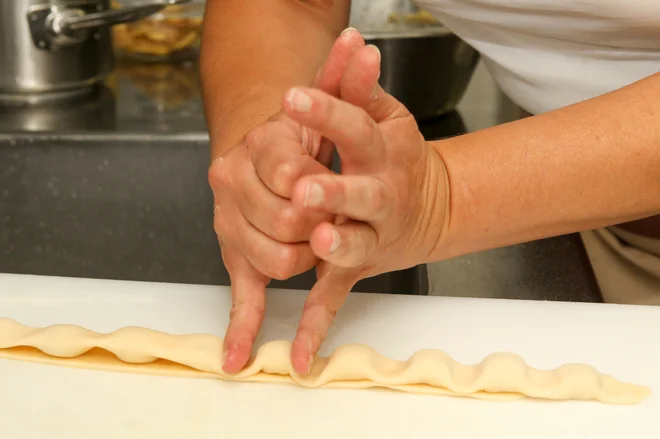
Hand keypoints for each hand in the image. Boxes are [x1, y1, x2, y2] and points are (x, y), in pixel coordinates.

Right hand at [208, 28, 365, 373]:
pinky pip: (241, 298)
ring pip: (278, 261)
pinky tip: (238, 358)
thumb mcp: (324, 106)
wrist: (267, 161)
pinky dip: (240, 330)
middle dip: (317, 220)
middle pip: (286, 220)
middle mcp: (235, 184)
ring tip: (317, 241)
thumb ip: (342, 78)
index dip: (315, 182)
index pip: (288, 170)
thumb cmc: (302, 139)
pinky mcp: (240, 258)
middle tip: (331, 217)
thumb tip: (361, 43)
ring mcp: (235, 225)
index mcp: (260, 148)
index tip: (325, 185)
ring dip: (303, 258)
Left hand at [281, 44, 449, 373]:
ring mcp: (370, 237)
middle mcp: (380, 198)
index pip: (356, 130)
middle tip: (305, 186)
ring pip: (352, 245)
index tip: (292, 97)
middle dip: (334, 190)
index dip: (328, 113)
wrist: (426, 207)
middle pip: (360, 194)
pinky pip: (334, 298)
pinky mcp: (356, 268)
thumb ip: (361, 87)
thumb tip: (356, 44)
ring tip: (317, 243)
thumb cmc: (397, 157)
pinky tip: (301, 358)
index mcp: (383, 154)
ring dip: (337, 246)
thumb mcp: (387, 117)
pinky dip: (316, 328)